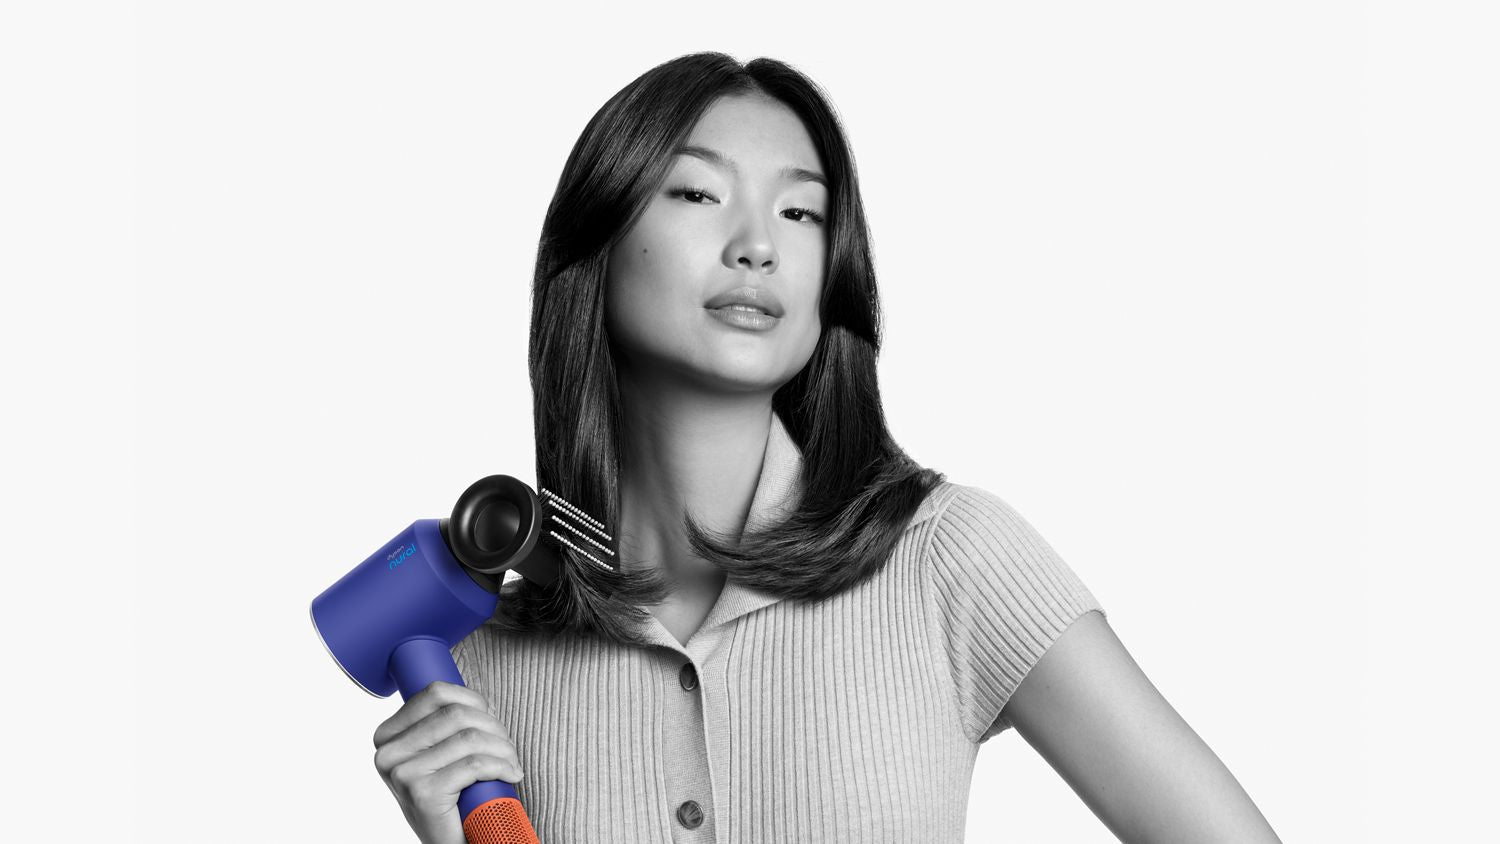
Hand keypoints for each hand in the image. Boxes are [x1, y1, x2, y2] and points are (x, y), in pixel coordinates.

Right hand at [372, 681, 523, 843]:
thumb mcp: (439, 754)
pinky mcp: (423, 794)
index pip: (435, 693)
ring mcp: (402, 774)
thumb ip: (442, 723)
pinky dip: (502, 767)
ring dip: (503, 749)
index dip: (473, 699)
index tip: (490, 718)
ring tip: (511, 763)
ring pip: (470, 738)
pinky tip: (511, 775)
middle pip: (456, 714)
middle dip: (494, 727)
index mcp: (386, 737)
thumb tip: (475, 697)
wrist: (452, 843)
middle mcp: (387, 754)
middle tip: (508, 748)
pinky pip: (475, 765)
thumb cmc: (450, 798)